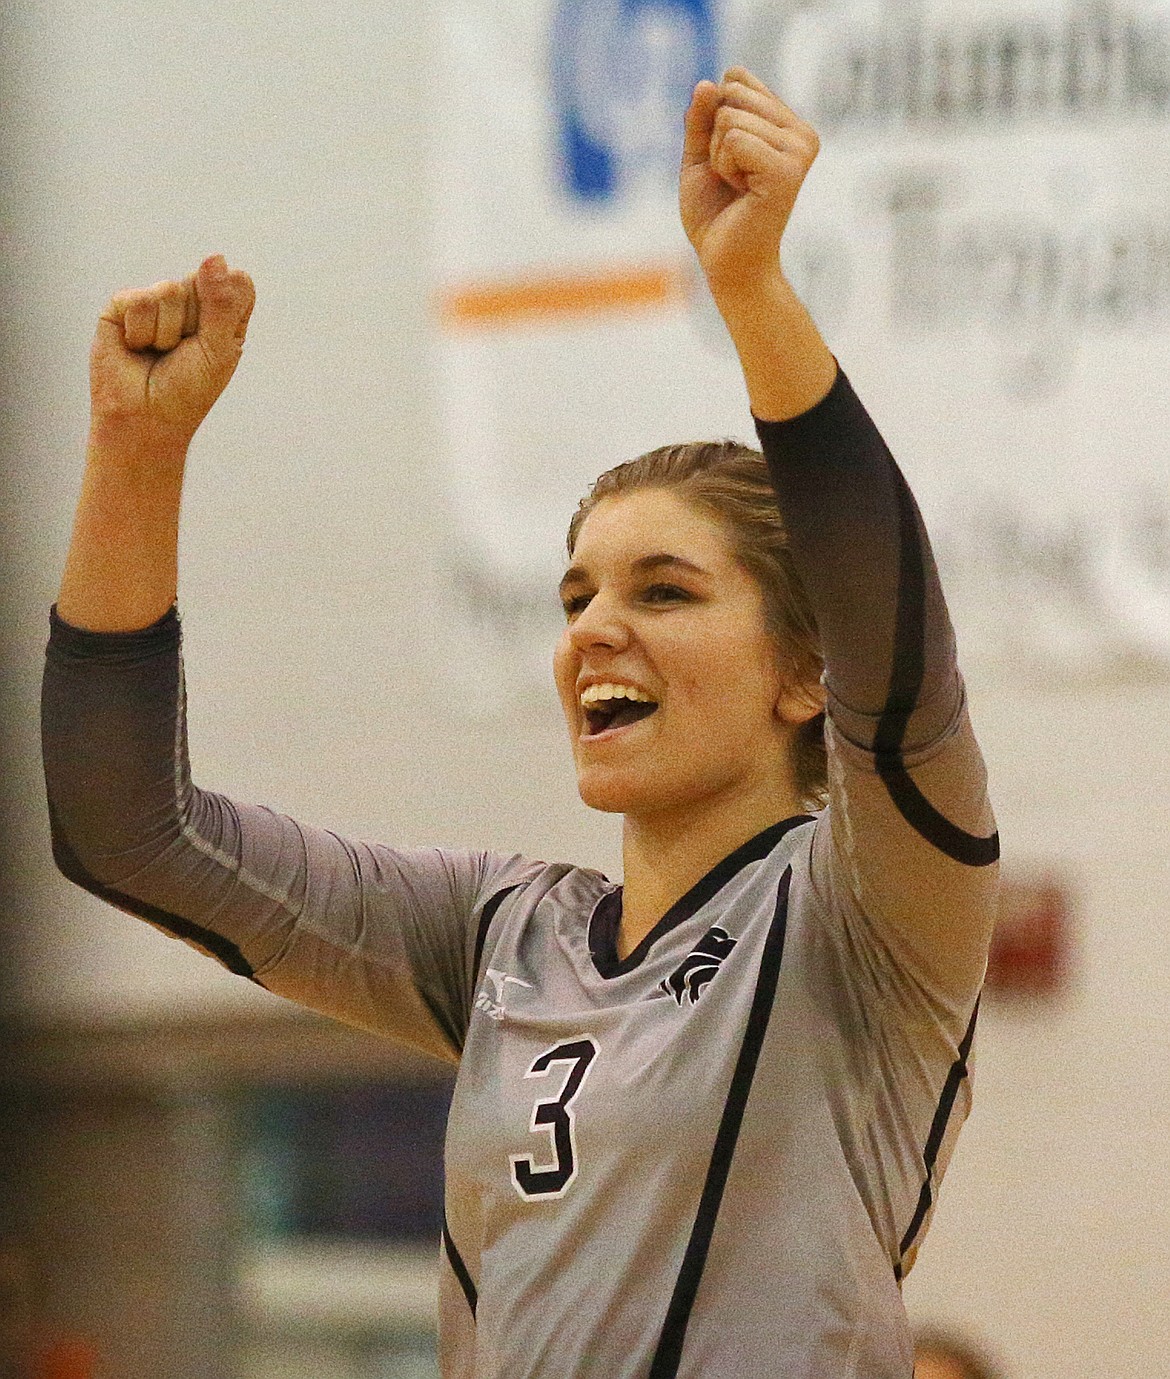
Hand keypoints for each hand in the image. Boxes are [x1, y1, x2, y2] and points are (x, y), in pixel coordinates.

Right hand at [89, 254, 254, 450]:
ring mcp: (157, 302)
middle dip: (195, 322)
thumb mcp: (218, 350)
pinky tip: (135, 347)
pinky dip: (141, 332)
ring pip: (170, 290)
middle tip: (183, 352)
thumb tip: (216, 257)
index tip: (216, 340)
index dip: (227, 307)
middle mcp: (191, 302)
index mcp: (224, 314)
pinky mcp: (123, 305)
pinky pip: (139, 301)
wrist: (144, 418)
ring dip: (167, 332)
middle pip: (203, 280)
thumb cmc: (187, 391)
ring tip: (158, 353)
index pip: (238, 282)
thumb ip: (220, 303)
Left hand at [679, 68, 818, 303]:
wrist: (726, 264)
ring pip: (730, 117)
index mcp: (787, 124)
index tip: (729, 159)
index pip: (736, 79)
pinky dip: (724, 166)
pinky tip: (742, 192)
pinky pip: (735, 138)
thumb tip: (710, 82)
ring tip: (738, 188)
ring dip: (719, 157)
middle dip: (715, 138)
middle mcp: (800, 133)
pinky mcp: (788, 168)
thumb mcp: (700, 158)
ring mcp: (799, 149)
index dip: (714, 119)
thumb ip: (702, 119)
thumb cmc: (716, 216)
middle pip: (732, 93)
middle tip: (731, 178)